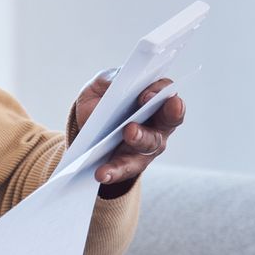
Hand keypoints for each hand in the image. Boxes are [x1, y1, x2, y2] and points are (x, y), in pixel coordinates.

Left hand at [72, 74, 184, 197]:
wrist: (87, 124)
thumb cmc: (104, 98)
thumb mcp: (102, 84)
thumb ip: (111, 80)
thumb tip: (117, 82)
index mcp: (156, 98)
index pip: (167, 93)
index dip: (159, 94)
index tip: (145, 97)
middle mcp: (159, 123)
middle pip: (165, 124)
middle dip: (149, 126)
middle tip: (130, 129)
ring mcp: (148, 145)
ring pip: (147, 148)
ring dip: (133, 147)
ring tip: (118, 147)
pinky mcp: (132, 163)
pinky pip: (125, 169)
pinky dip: (114, 172)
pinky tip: (102, 173)